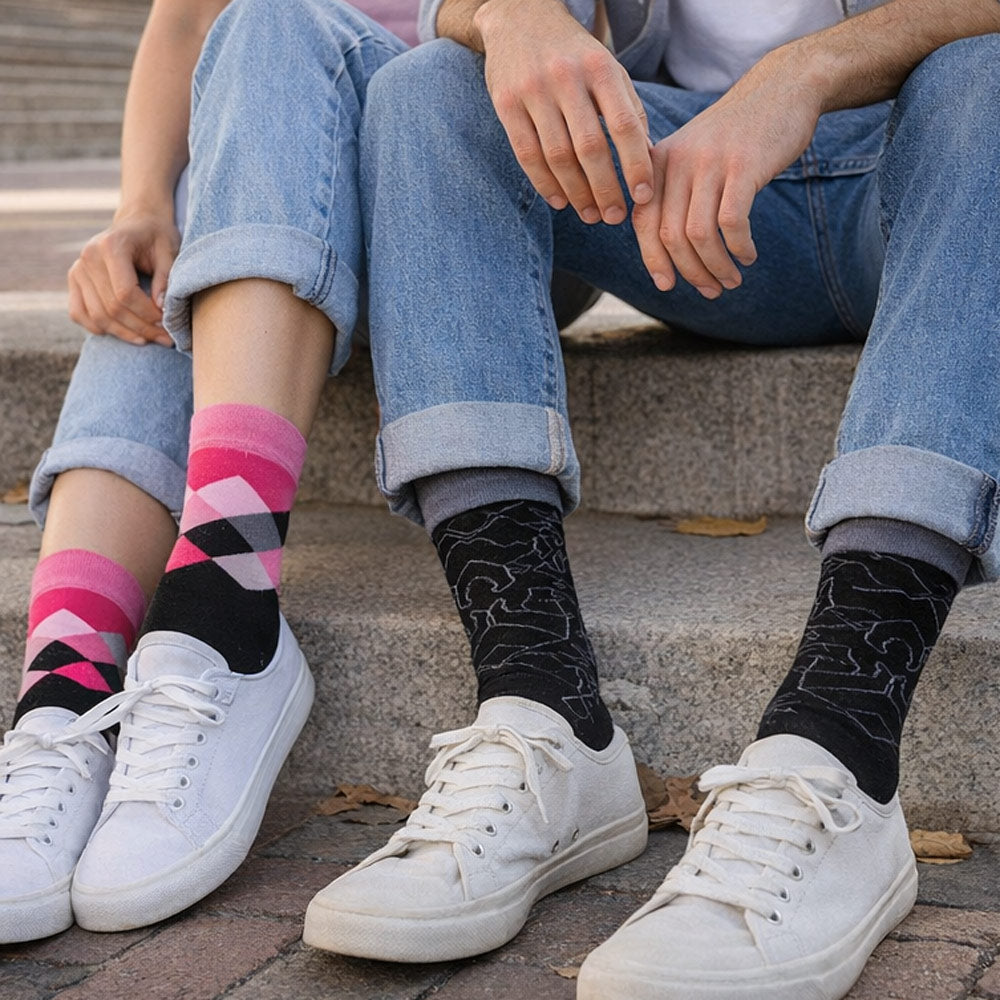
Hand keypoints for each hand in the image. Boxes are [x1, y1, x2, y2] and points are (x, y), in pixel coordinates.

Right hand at [67, 210, 179, 344]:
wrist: (137, 223)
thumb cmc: (157, 237)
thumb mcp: (169, 251)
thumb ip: (166, 278)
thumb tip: (161, 308)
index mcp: (111, 246)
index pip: (125, 293)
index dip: (147, 314)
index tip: (167, 324)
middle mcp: (88, 257)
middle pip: (111, 307)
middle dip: (141, 328)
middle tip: (165, 338)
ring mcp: (77, 269)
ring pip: (96, 315)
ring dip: (124, 333)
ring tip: (149, 339)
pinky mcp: (74, 280)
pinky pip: (79, 313)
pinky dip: (99, 328)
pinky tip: (123, 333)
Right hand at [475, 0, 652, 223]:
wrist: (519, 17)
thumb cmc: (574, 54)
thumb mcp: (608, 69)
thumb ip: (628, 109)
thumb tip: (648, 159)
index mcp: (600, 67)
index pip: (624, 125)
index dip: (636, 165)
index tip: (643, 196)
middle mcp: (566, 77)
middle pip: (590, 147)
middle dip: (605, 189)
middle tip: (614, 217)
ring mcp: (533, 90)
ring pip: (557, 156)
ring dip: (576, 193)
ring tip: (590, 215)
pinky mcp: (506, 103)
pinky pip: (527, 154)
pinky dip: (545, 183)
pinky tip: (560, 201)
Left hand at [633, 45, 822, 296]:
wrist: (781, 88)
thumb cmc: (735, 136)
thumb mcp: (691, 157)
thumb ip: (672, 194)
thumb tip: (664, 254)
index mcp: (659, 163)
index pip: (644, 223)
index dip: (653, 261)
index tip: (667, 286)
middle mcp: (678, 161)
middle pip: (671, 236)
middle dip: (690, 272)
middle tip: (711, 290)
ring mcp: (710, 162)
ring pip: (700, 235)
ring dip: (715, 267)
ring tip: (731, 281)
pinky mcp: (744, 165)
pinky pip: (732, 222)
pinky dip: (738, 248)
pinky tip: (748, 256)